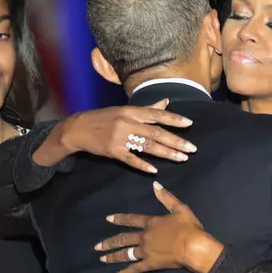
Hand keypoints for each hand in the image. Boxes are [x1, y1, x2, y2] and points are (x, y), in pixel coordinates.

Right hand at [56, 100, 196, 173]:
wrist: (79, 128)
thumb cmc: (105, 118)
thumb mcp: (125, 110)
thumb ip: (147, 109)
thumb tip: (167, 102)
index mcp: (132, 111)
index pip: (157, 115)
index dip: (174, 119)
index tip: (189, 124)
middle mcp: (128, 123)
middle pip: (156, 133)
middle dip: (176, 141)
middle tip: (192, 149)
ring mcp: (120, 138)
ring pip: (147, 146)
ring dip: (166, 153)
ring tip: (181, 158)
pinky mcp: (113, 151)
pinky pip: (131, 159)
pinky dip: (143, 165)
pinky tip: (155, 170)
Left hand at [95, 182, 221, 272]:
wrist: (194, 247)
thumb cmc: (189, 228)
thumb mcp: (180, 208)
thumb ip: (166, 197)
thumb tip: (155, 184)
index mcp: (151, 223)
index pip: (131, 219)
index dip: (119, 218)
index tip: (108, 219)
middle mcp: (144, 237)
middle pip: (123, 239)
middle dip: (109, 242)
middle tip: (97, 246)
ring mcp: (146, 251)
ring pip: (125, 254)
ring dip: (113, 256)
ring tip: (102, 258)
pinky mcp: (150, 264)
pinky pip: (134, 269)